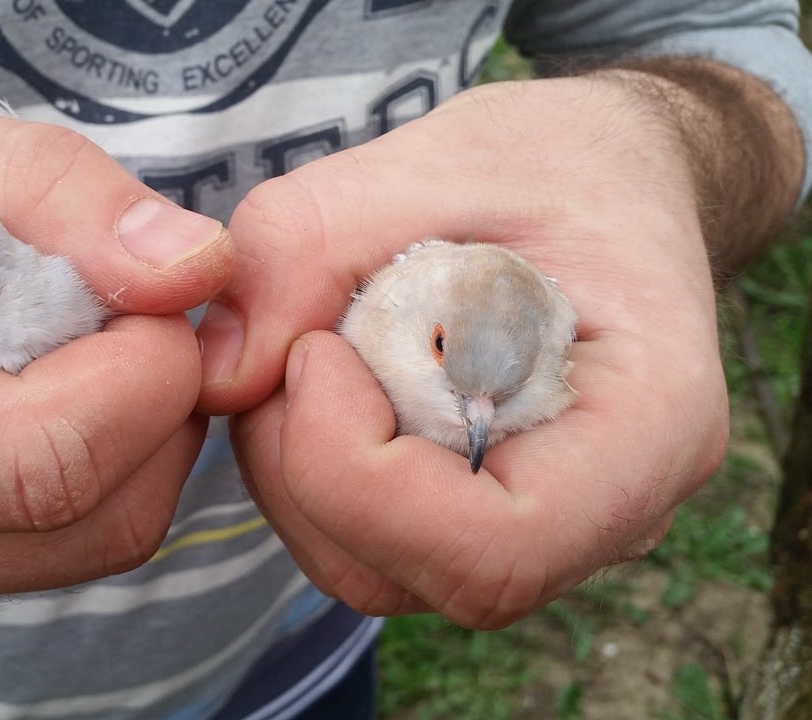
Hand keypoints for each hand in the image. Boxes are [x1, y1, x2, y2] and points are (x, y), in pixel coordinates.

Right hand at [0, 105, 232, 613]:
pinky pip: (75, 543)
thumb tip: (194, 267)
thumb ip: (52, 192)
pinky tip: (60, 389)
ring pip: (101, 538)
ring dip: (142, 429)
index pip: (37, 460)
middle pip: (86, 514)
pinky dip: (110, 460)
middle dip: (154, 396)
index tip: (144, 286)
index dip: (139, 371)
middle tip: (122, 300)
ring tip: (81, 339)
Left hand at [197, 75, 726, 627]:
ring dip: (294, 467)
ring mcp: (541, 530)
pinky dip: (309, 466)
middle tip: (296, 341)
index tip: (315, 352)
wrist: (607, 180)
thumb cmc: (553, 161)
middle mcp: (606, 515)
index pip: (493, 550)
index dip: (361, 473)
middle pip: (413, 572)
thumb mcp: (429, 159)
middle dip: (306, 466)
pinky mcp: (476, 520)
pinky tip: (327, 379)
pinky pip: (366, 540)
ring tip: (311, 349)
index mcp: (646, 431)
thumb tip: (216, 373)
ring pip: (372, 568)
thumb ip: (307, 245)